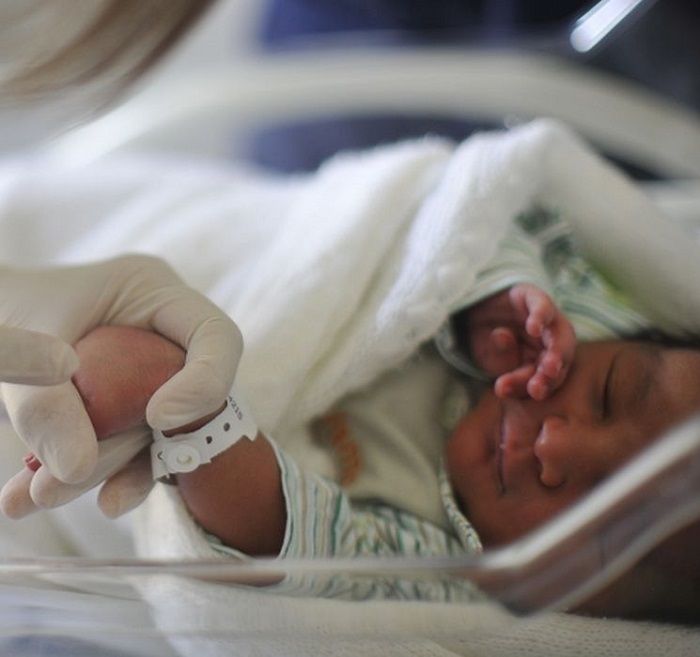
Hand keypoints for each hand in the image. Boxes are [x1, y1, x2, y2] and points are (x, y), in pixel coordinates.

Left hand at [0, 255, 241, 486]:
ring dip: (97, 474)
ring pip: (150, 438)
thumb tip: (75, 471)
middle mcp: (164, 337)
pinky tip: (32, 497)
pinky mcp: (129, 411)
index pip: (215, 336)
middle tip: (62, 484)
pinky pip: (123, 451)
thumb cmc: (9, 302)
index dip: (204, 382)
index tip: (157, 418)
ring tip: (35, 497)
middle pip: (185, 402)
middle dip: (129, 452)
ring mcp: (150, 376)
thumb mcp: (19, 339)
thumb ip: (46, 402)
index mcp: (156, 293)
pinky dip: (80, 476)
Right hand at [467, 284, 575, 398]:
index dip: (543, 385)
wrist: (474, 312)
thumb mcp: (494, 363)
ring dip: (556, 351)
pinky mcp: (534, 296)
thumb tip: (501, 382)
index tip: (533, 393)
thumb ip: (505, 369)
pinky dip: (540, 317)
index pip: (549, 377)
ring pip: (561, 334)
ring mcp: (547, 317)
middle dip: (553, 374)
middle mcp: (553, 339)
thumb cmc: (489, 343)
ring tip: (548, 367)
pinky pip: (542, 306)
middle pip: (562, 358)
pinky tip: (533, 328)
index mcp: (547, 360)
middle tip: (541, 386)